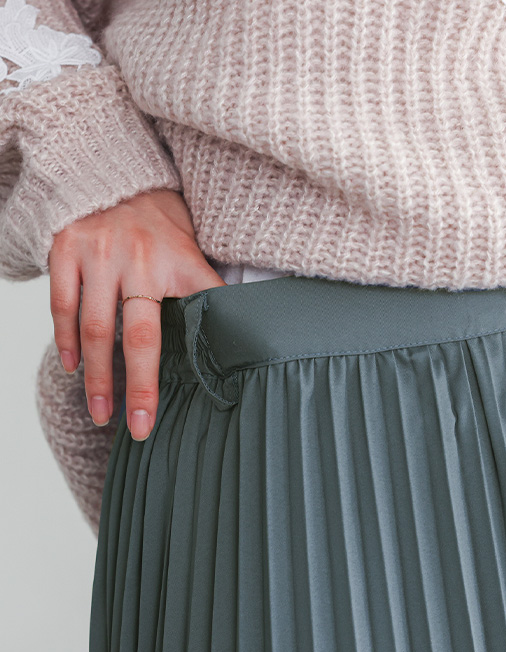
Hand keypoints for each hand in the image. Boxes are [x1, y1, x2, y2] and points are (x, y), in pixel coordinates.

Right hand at [48, 188, 225, 440]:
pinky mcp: (66, 248)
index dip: (195, 362)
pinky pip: (63, 304)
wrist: (117, 172)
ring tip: (100, 413)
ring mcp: (99, 254)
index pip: (192, 323)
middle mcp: (140, 260)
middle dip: (139, 387)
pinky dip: (67, 340)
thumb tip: (246, 338)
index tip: (197, 394)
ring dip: (97, 377)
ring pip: (96, 328)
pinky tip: (73, 369)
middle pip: (139, 337)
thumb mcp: (197, 252)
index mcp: (181, 263)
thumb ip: (209, 292)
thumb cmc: (165, 224)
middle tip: (138, 427)